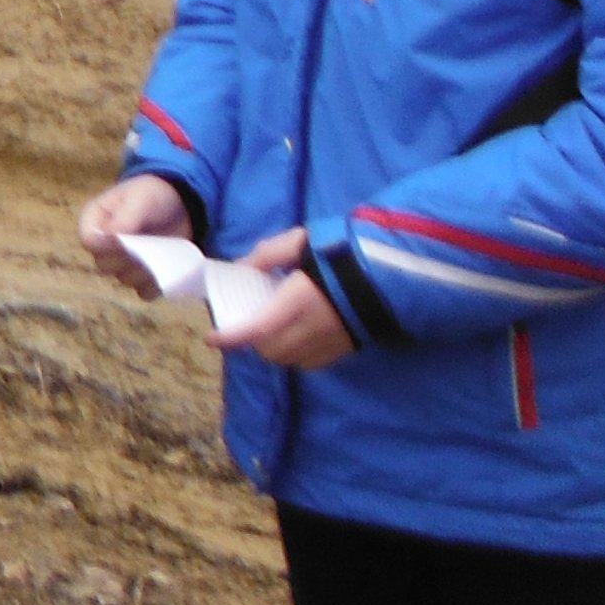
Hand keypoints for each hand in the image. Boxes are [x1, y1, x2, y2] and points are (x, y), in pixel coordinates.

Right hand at [78, 174, 190, 295]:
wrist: (180, 203)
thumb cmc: (152, 195)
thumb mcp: (140, 199)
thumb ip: (125, 219)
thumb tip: (112, 238)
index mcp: (95, 221)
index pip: (89, 241)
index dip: (105, 245)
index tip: (126, 240)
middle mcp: (104, 245)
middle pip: (104, 265)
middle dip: (127, 259)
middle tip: (147, 247)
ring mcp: (123, 264)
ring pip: (124, 280)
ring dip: (143, 272)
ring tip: (160, 254)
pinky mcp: (143, 277)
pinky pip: (144, 292)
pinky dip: (156, 285)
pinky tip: (166, 271)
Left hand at [213, 228, 355, 368]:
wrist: (392, 272)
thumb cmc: (341, 253)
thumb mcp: (300, 242)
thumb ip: (269, 254)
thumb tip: (243, 266)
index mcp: (297, 301)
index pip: (256, 330)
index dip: (231, 338)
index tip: (212, 338)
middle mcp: (312, 328)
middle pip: (271, 351)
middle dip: (253, 342)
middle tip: (246, 325)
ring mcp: (331, 342)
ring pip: (291, 360)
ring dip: (275, 350)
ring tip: (270, 330)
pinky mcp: (347, 348)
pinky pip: (313, 362)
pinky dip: (297, 354)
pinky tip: (297, 335)